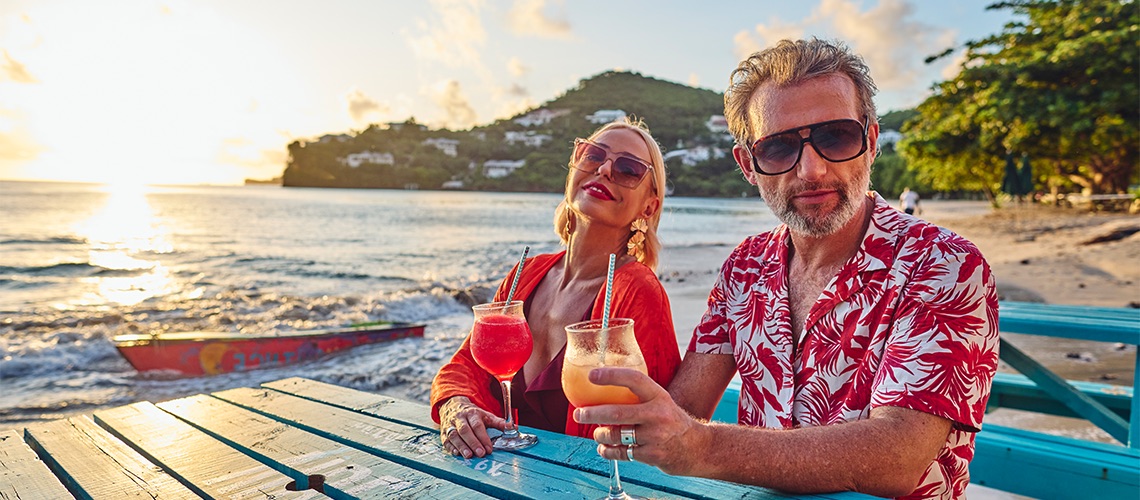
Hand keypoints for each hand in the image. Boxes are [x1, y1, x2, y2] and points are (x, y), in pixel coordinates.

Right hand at [438, 396, 506, 457]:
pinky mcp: (443, 432)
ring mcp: (450, 425)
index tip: (489, 449)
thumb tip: (513, 428)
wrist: (452, 406)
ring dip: (461, 446)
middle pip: (465, 430)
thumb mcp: (486, 416)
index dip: (483, 437)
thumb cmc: (472, 414)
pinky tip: (456, 453)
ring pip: (454, 435)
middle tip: (480, 453)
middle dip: (473, 443)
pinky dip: (451, 447)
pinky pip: (445, 440)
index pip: (477, 425)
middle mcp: (460, 418)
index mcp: (472, 413)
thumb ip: (499, 423)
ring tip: (469, 456)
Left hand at [572, 367, 706, 474]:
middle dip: (592, 414)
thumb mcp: (661, 401)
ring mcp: (655, 436)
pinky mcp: (652, 455)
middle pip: (617, 413)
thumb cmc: (671, 421)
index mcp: (659, 396)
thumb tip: (603, 387)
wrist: (697, 448)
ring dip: (600, 434)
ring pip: (616, 435)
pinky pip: (621, 453)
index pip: (633, 379)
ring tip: (597, 433)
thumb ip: (639, 396)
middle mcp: (658, 414)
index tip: (592, 375)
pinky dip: (608, 451)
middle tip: (579, 413)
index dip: (611, 376)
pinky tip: (604, 448)